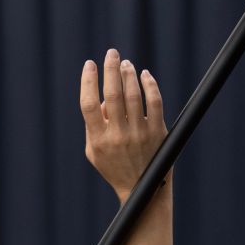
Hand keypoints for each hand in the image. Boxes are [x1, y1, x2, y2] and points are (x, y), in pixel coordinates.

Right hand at [80, 49, 167, 201]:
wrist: (143, 191)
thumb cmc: (114, 168)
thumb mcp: (95, 151)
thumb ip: (94, 125)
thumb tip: (103, 98)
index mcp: (98, 140)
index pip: (88, 104)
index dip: (87, 81)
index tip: (89, 64)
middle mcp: (118, 136)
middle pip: (112, 94)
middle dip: (110, 68)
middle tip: (111, 53)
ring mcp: (139, 134)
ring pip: (133, 95)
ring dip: (129, 74)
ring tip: (126, 64)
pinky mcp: (157, 133)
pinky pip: (154, 102)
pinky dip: (149, 85)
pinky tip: (144, 75)